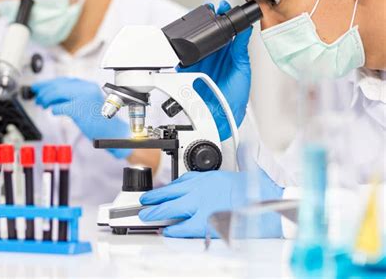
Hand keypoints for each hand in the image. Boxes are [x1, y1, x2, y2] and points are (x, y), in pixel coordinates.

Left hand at [31, 77, 131, 158]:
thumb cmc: (100, 120)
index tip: (39, 87)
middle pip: (58, 85)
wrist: (114, 132)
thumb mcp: (87, 102)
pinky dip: (54, 109)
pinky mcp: (79, 109)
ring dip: (46, 99)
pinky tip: (54, 112)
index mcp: (87, 85)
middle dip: (44, 90)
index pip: (63, 80)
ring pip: (57, 93)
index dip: (48, 83)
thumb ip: (72, 97)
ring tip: (42, 104)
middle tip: (36, 96)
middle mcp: (85, 88)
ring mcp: (82, 98)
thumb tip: (51, 96)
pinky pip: (60, 107)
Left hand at [139, 165, 282, 237]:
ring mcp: (201, 206)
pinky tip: (166, 232)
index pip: (176, 183)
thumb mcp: (225, 177)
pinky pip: (184, 228)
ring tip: (147, 216)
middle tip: (144, 204)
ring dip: (156, 213)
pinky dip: (173, 230)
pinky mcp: (206, 222)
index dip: (163, 189)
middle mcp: (199, 190)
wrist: (265, 200)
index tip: (156, 192)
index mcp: (204, 178)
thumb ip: (208, 181)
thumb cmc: (250, 190)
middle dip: (153, 200)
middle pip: (168, 195)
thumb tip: (192, 186)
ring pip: (171, 209)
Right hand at [177, 0, 251, 140]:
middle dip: (208, 20)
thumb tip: (246, 28)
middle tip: (210, 8)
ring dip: (196, 32)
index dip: (224, 18)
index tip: (223, 7)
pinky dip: (183, 49)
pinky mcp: (188, 71)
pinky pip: (183, 57)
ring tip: (198, 20)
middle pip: (209, 34)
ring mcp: (201, 62)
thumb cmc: (235, 97)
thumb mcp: (242, 69)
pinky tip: (186, 41)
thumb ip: (241, 48)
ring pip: (196, 43)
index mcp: (229, 54)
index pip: (226, 32)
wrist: (221, 116)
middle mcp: (215, 57)